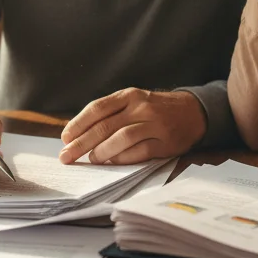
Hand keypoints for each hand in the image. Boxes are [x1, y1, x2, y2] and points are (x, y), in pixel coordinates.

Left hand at [58, 89, 205, 164]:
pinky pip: (139, 152)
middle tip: (67, 155)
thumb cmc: (155, 109)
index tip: (65, 137)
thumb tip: (79, 134)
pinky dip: (122, 158)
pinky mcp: (165, 142)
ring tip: (90, 159)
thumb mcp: (134, 101)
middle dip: (82, 142)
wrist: (193, 112)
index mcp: (129, 95)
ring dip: (102, 151)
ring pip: (121, 138)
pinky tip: (111, 162)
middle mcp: (140, 107)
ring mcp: (154, 124)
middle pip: (105, 125)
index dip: (78, 123)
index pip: (97, 108)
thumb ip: (111, 113)